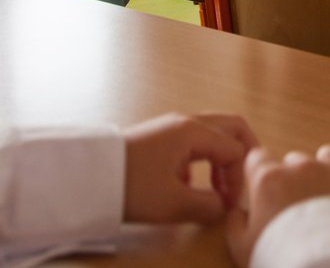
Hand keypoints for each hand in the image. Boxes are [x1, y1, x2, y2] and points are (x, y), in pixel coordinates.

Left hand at [122, 112, 258, 224]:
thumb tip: (223, 208)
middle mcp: (185, 123)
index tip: (228, 206)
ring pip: (212, 134)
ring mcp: (170, 128)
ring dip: (221, 159)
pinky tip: (188, 185)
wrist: (84, 177)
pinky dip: (202, 160)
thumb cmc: (130, 186)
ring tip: (217, 189)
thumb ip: (207, 206)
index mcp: (194, 132)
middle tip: (245, 181)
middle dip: (243, 154)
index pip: (236, 150)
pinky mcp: (158, 138)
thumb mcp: (173, 205)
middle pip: (231, 127)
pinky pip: (193, 142)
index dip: (239, 179)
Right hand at [226, 144, 329, 267]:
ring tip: (328, 196)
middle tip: (296, 209)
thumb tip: (236, 212)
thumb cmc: (282, 259)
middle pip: (294, 160)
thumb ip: (235, 223)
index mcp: (270, 179)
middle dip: (293, 178)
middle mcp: (304, 167)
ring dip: (328, 170)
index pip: (257, 158)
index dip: (258, 174)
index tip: (262, 192)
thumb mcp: (243, 248)